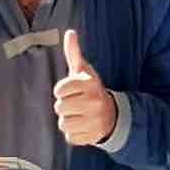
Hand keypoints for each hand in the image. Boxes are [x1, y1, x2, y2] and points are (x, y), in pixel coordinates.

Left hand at [53, 29, 116, 145]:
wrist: (111, 114)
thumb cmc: (90, 90)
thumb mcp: (83, 71)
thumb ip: (74, 53)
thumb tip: (70, 33)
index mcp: (90, 84)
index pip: (58, 90)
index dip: (61, 90)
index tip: (71, 90)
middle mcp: (94, 102)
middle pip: (59, 107)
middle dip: (64, 106)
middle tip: (75, 103)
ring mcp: (94, 121)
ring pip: (63, 123)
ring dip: (68, 120)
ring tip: (79, 115)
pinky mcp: (92, 137)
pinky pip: (70, 137)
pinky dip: (74, 133)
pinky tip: (83, 126)